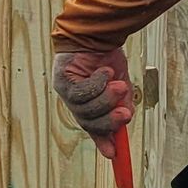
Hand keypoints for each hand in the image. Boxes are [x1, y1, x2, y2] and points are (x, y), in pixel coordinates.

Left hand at [52, 46, 134, 162]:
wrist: (98, 33)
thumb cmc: (107, 58)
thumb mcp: (120, 85)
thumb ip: (121, 104)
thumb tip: (125, 123)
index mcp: (88, 104)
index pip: (93, 127)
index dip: (103, 141)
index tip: (114, 155)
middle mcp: (74, 101)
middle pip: (88, 122)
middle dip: (109, 121)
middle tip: (126, 114)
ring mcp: (66, 92)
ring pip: (85, 109)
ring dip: (106, 100)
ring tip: (119, 85)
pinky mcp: (61, 80)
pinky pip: (80, 92)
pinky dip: (97, 84)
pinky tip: (104, 72)